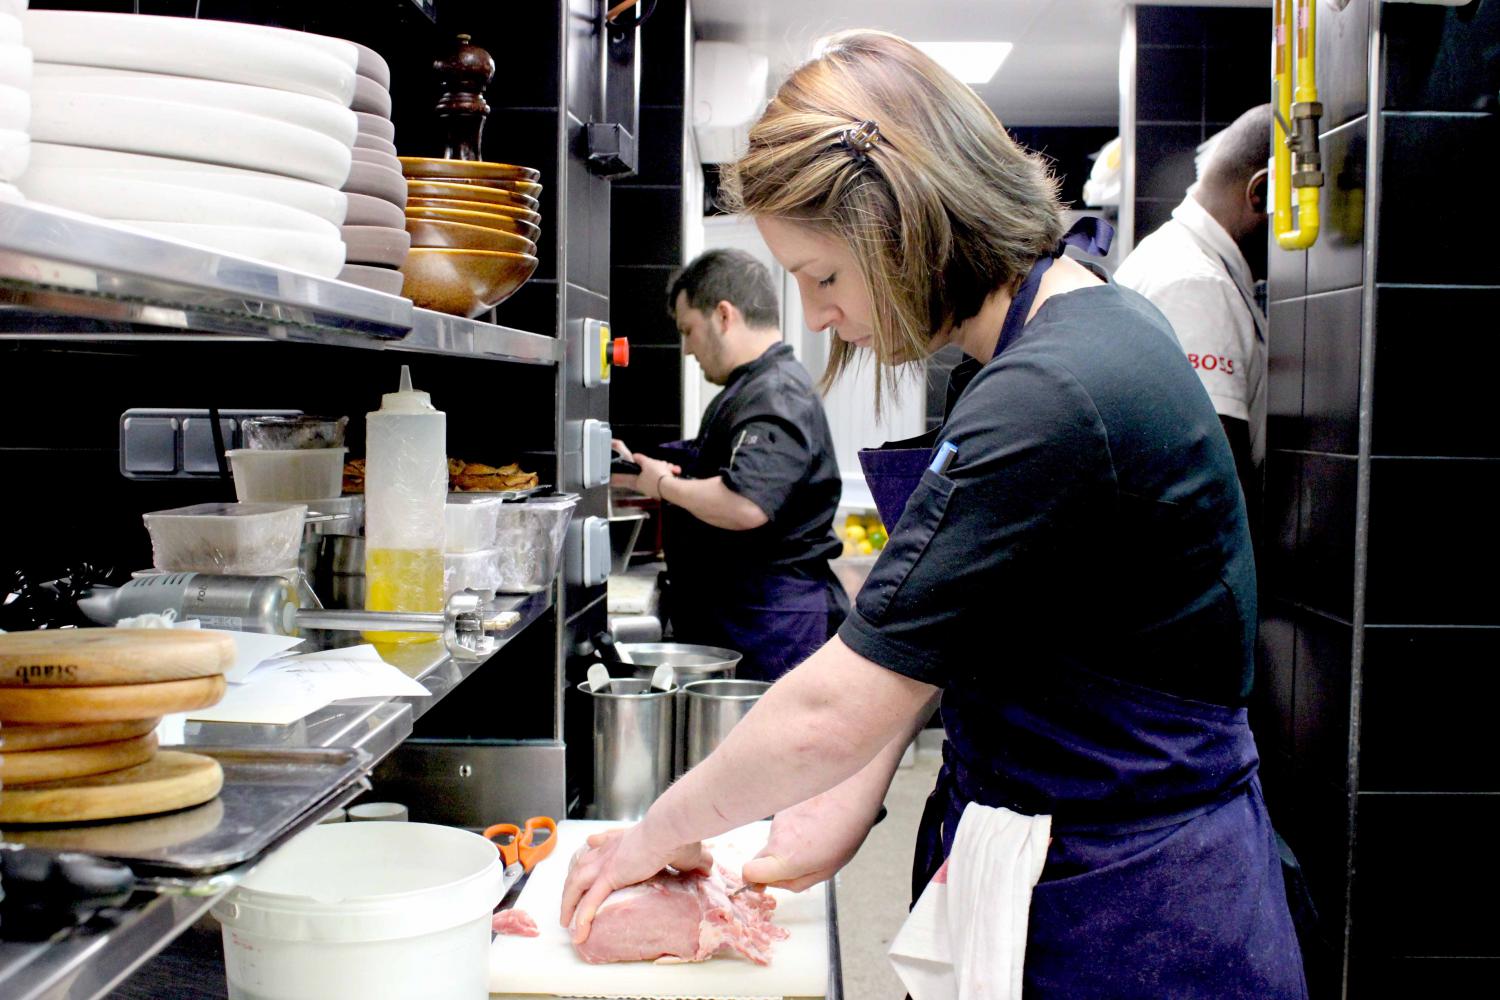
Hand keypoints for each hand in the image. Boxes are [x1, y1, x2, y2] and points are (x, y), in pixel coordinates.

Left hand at [559, 824, 712, 942]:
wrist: (672, 828)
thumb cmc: (680, 836)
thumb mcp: (689, 851)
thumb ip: (696, 861)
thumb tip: (708, 868)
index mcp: (626, 840)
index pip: (603, 842)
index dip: (595, 847)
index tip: (589, 847)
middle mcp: (611, 848)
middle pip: (582, 866)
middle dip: (572, 885)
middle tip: (568, 901)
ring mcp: (607, 861)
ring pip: (578, 883)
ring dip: (569, 902)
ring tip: (567, 922)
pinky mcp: (610, 875)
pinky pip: (590, 900)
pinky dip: (582, 917)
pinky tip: (577, 932)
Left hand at [632, 453, 679, 499]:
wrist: (670, 487)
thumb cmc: (656, 475)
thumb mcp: (646, 462)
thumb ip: (640, 458)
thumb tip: (635, 457)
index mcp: (637, 482)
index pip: (639, 471)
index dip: (644, 464)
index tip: (648, 461)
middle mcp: (646, 488)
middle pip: (651, 472)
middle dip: (659, 465)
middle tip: (662, 463)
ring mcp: (656, 490)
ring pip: (660, 475)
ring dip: (667, 468)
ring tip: (670, 467)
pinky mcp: (665, 491)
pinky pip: (667, 480)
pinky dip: (671, 474)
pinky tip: (675, 471)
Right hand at [741, 790, 878, 891]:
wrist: (851, 791)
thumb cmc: (845, 831)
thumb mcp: (826, 871)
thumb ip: (796, 882)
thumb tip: (776, 882)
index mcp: (786, 859)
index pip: (748, 872)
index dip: (754, 879)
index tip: (764, 882)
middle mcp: (776, 837)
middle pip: (761, 857)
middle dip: (777, 863)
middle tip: (804, 859)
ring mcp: (778, 819)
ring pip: (776, 840)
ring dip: (791, 842)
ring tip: (818, 836)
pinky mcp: (783, 805)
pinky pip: (784, 824)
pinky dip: (796, 826)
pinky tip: (816, 821)